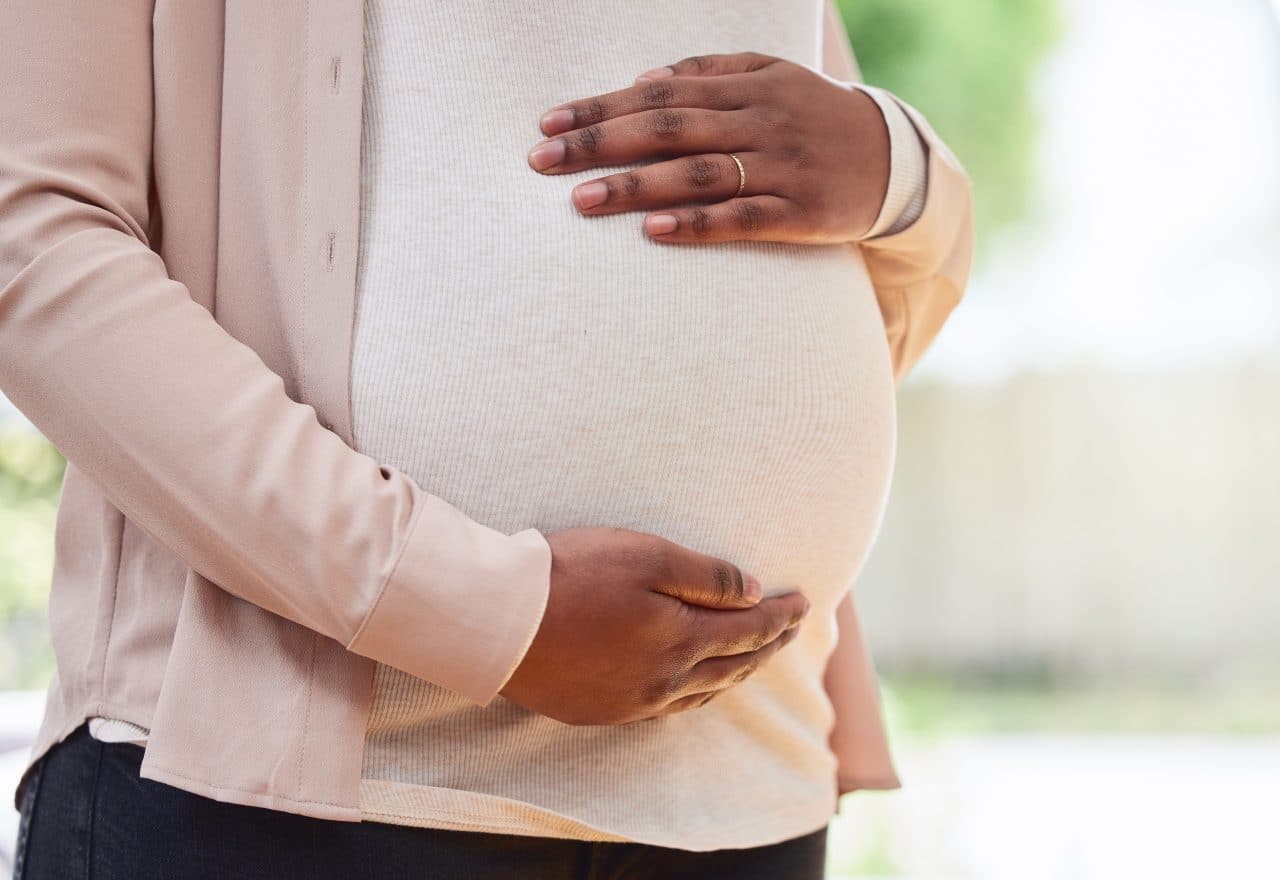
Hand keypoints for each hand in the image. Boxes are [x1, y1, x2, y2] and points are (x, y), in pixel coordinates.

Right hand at [499, 526, 810, 725]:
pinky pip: (671, 709)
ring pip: (706, 693)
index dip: (782, 615)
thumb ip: (706, 577)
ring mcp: (635, 701)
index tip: (805, 601)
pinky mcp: (604, 711)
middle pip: (735, 665)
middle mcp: (667, 679)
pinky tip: (698, 687)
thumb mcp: (647, 556)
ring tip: (756, 657)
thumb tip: (754, 593)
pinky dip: (699, 695)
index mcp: (682, 638)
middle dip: (770, 644)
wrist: (500, 620)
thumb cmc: (573, 575)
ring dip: (738, 673)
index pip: (750, 629)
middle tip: (794, 627)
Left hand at [527, 51, 890, 243]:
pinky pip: (743, 219)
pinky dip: (698, 225)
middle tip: (543, 161)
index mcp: (746, 86)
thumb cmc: (813, 115)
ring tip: (582, 200)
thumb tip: (643, 83)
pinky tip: (654, 232)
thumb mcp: (770, 76)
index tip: (549, 123)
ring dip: (637, 186)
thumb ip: (709, 74)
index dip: (601, 108)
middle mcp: (759, 122)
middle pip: (668, 131)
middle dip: (601, 143)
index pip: (659, 96)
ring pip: (698, 174)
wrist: (894, 159)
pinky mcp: (800, 214)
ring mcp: (780, 169)